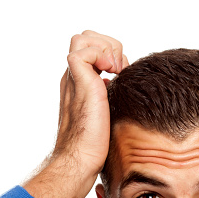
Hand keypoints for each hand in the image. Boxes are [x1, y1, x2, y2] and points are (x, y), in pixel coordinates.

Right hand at [23, 30, 128, 197]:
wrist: (81, 160)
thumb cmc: (96, 145)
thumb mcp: (108, 113)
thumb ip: (111, 98)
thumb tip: (124, 89)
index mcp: (80, 83)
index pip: (91, 49)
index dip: (110, 53)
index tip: (122, 73)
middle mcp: (74, 77)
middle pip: (85, 37)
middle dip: (108, 45)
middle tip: (119, 68)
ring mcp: (74, 77)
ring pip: (83, 37)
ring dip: (106, 47)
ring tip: (115, 70)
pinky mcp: (79, 80)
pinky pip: (85, 49)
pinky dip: (103, 54)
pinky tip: (112, 73)